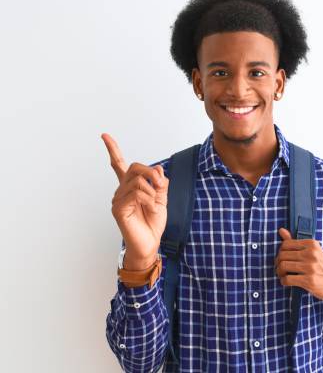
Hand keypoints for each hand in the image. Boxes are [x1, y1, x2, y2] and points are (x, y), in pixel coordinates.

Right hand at [101, 133, 168, 265]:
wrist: (150, 242)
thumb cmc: (153, 223)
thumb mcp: (161, 199)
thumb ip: (159, 183)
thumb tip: (158, 168)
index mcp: (130, 186)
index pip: (118, 164)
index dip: (112, 149)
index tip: (104, 135)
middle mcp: (121, 190)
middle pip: (135, 167)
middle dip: (152, 173)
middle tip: (161, 186)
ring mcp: (118, 199)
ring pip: (138, 180)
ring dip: (152, 190)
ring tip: (155, 203)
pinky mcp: (118, 208)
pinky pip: (136, 193)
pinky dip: (149, 199)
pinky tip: (150, 208)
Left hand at [274, 228, 322, 306]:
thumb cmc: (322, 266)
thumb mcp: (312, 251)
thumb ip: (295, 242)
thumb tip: (281, 230)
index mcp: (312, 244)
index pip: (286, 244)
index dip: (280, 252)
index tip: (282, 258)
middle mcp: (311, 254)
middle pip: (282, 255)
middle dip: (278, 263)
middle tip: (280, 268)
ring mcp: (311, 267)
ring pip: (283, 266)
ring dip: (279, 272)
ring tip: (282, 275)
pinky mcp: (309, 280)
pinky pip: (287, 279)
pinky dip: (283, 281)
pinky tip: (287, 282)